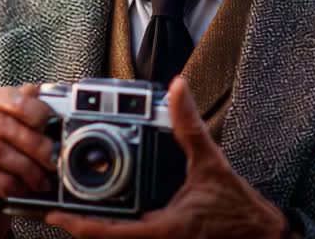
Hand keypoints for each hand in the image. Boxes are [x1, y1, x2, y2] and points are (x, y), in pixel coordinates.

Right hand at [0, 84, 57, 238]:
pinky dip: (9, 183)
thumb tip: (57, 106)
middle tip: (52, 157)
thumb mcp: (19, 143)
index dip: (27, 107)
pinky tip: (22, 189)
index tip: (50, 121)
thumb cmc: (4, 172)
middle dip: (30, 140)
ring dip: (24, 166)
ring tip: (41, 179)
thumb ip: (31, 121)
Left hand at [46, 77, 288, 238]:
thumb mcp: (211, 162)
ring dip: (94, 230)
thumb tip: (178, 90)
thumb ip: (191, 126)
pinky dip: (112, 231)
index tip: (55, 214)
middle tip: (55, 209)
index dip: (78, 225)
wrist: (259, 235)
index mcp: (163, 228)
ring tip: (71, 213)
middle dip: (78, 227)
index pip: (109, 233)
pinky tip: (104, 218)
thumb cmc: (237, 208)